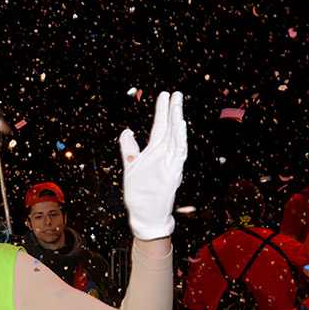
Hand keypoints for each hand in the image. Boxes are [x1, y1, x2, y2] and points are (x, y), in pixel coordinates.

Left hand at [119, 91, 187, 239]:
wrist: (144, 216)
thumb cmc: (140, 194)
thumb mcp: (131, 165)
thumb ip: (129, 148)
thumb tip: (127, 130)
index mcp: (154, 152)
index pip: (159, 127)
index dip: (162, 111)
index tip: (164, 94)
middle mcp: (164, 156)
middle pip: (170, 129)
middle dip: (173, 111)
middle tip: (177, 93)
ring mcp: (169, 164)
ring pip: (176, 139)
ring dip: (177, 122)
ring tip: (178, 106)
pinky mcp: (172, 174)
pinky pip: (178, 154)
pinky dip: (180, 140)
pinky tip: (181, 126)